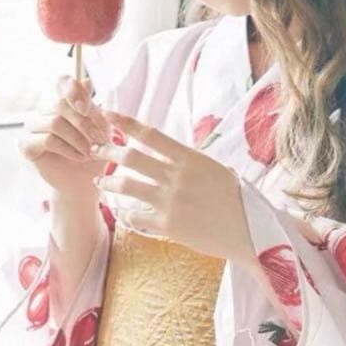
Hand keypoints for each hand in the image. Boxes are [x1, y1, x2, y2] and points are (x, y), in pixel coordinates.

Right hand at [17, 74, 110, 196]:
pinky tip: (79, 157)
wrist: (86, 182)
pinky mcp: (27, 145)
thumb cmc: (94, 154)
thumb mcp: (101, 129)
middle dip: (84, 123)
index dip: (73, 90)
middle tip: (100, 140)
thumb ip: (93, 107)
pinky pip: (47, 140)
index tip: (87, 107)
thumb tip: (86, 81)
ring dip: (77, 139)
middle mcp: (44, 111)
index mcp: (63, 102)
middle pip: (60, 104)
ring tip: (90, 152)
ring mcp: (32, 128)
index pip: (62, 83)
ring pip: (54, 122)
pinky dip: (67, 149)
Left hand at [91, 110, 255, 263]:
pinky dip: (124, 213)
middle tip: (94, 149)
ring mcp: (170, 202)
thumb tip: (173, 153)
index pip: (150, 135)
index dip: (125, 122)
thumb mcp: (217, 170)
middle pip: (131, 158)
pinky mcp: (168, 226)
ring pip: (126, 186)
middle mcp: (177, 177)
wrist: (250, 232)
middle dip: (107, 150)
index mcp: (190, 159)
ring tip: (100, 181)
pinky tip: (120, 211)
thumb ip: (191, 162)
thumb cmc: (238, 200)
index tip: (108, 113)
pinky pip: (135, 217)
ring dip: (108, 181)